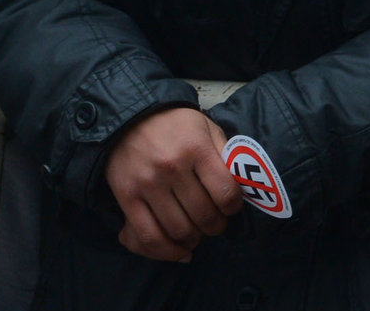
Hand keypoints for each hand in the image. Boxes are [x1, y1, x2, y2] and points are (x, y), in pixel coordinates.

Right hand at [102, 107, 243, 261]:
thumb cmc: (175, 124)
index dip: (233, 207)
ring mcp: (148, 185)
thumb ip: (224, 154)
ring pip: (178, 229)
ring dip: (194, 239)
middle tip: (217, 224)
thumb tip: (242, 183)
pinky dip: (166, 251)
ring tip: (199, 234)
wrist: (128, 118)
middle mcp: (172, 168)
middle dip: (216, 226)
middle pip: (203, 214)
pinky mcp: (127, 198)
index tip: (232, 208)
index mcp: (197, 148)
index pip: (225, 191)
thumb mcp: (207, 127)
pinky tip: (180, 251)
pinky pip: (147, 235)